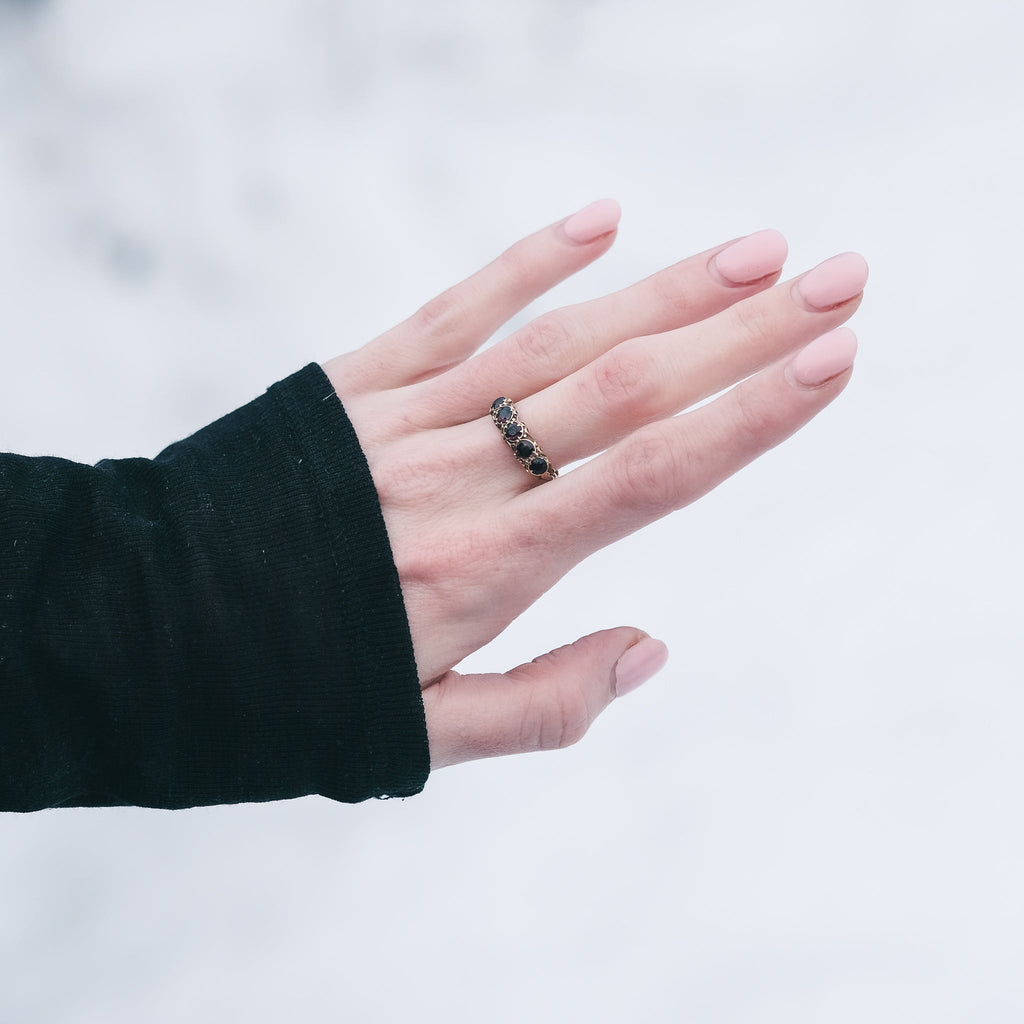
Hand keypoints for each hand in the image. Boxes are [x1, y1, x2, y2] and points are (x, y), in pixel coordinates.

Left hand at [323, 200, 866, 769]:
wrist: (142, 629)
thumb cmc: (288, 689)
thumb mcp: (422, 735)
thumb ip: (547, 704)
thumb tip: (652, 651)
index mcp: (487, 569)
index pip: (648, 477)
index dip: (748, 420)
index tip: (829, 362)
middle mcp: (459, 479)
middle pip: (624, 390)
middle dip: (742, 334)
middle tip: (838, 280)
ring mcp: (404, 419)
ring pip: (556, 343)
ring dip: (663, 292)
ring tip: (756, 254)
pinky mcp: (353, 385)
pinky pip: (453, 312)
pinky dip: (526, 264)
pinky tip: (601, 220)